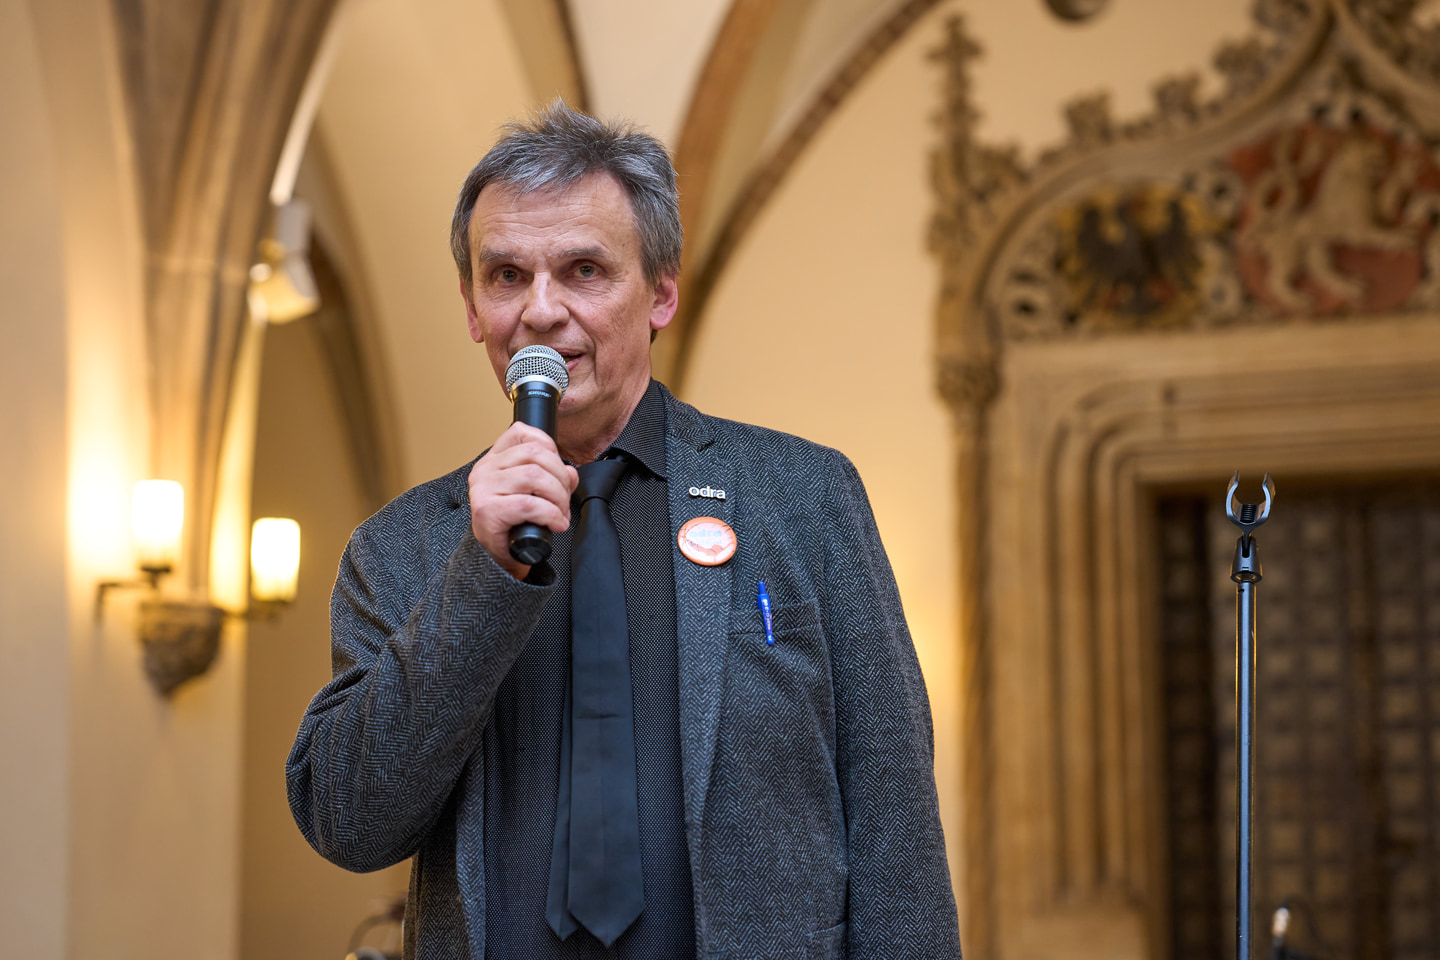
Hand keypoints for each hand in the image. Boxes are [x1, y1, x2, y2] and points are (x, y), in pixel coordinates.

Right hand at [468, 422, 578, 579]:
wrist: (498, 559)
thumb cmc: (514, 525)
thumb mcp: (534, 494)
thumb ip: (553, 477)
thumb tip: (571, 473)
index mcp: (493, 460)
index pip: (521, 432)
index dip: (548, 447)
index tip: (556, 470)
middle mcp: (484, 470)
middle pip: (535, 453)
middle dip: (560, 477)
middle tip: (564, 501)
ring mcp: (483, 489)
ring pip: (535, 476)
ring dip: (558, 497)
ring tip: (559, 514)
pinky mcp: (487, 511)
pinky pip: (529, 504)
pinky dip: (551, 514)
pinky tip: (555, 524)